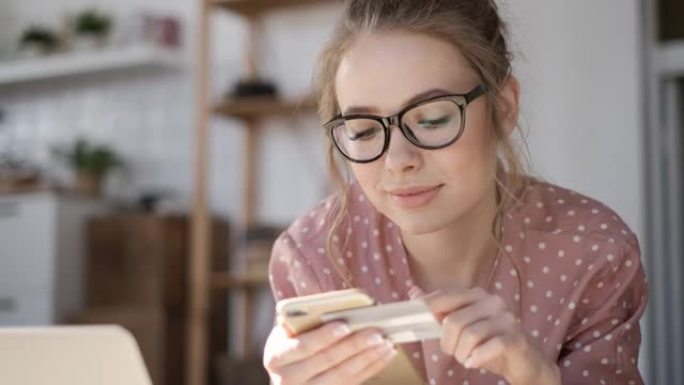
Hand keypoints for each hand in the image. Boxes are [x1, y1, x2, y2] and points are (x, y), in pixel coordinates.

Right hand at [263, 321, 397, 384]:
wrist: (286, 371)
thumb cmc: (292, 340)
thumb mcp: (289, 330)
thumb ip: (308, 320)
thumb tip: (345, 310)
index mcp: (276, 356)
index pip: (303, 346)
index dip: (325, 336)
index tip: (345, 324)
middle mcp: (287, 379)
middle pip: (327, 362)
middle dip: (354, 346)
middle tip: (376, 333)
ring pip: (342, 377)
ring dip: (368, 359)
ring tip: (386, 343)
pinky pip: (351, 384)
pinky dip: (371, 368)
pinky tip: (384, 356)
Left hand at [422, 287, 559, 384]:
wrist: (522, 360)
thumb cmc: (488, 342)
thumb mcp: (461, 326)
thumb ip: (439, 310)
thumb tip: (413, 291)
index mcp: (476, 295)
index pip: (445, 296)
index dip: (427, 309)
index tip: (415, 320)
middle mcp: (492, 302)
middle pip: (454, 320)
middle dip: (447, 342)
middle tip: (452, 352)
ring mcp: (506, 318)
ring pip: (470, 335)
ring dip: (462, 353)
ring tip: (465, 358)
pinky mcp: (516, 337)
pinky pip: (491, 346)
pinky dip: (477, 357)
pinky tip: (474, 362)